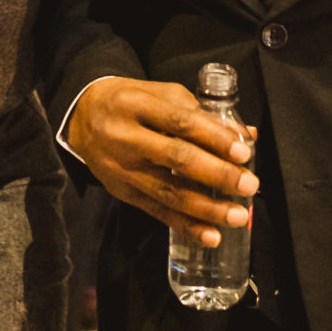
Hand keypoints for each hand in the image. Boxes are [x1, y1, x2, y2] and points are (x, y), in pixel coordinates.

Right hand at [66, 77, 257, 246]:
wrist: (82, 119)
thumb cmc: (130, 102)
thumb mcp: (159, 94)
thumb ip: (201, 113)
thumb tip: (246, 135)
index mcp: (137, 104)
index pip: (180, 122)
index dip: (213, 137)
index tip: (243, 151)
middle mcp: (127, 137)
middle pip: (176, 158)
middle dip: (217, 174)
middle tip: (249, 185)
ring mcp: (123, 169)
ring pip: (168, 192)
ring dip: (206, 208)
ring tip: (237, 215)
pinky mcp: (122, 192)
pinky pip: (156, 212)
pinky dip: (185, 226)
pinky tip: (210, 236)